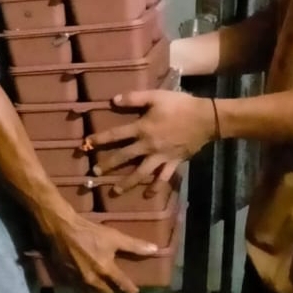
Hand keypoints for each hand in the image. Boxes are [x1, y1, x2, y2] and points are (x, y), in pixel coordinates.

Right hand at [45, 215, 157, 292]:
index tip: (135, 291)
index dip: (130, 289)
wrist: (62, 228)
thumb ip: (134, 245)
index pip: (122, 284)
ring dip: (99, 292)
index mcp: (106, 270)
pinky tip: (86, 283)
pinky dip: (85, 289)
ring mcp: (79, 280)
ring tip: (102, 288)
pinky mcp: (67, 277)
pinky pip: (79, 289)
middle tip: (116, 287)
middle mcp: (93, 279)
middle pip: (106, 292)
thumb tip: (154, 249)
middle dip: (113, 291)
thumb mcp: (114, 236)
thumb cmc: (90, 231)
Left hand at [86, 90, 216, 192]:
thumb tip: (113, 100)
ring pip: (141, 173)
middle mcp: (148, 146)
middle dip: (108, 165)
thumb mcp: (155, 96)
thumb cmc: (179, 105)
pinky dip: (155, 187)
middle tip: (95, 173)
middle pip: (124, 157)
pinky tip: (148, 195)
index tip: (86, 144)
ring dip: (127, 183)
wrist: (206, 119)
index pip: (116, 135)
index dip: (100, 139)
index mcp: (142, 128)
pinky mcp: (174, 163)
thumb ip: (134, 98)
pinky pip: (163, 178)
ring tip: (115, 191)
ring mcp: (161, 157)